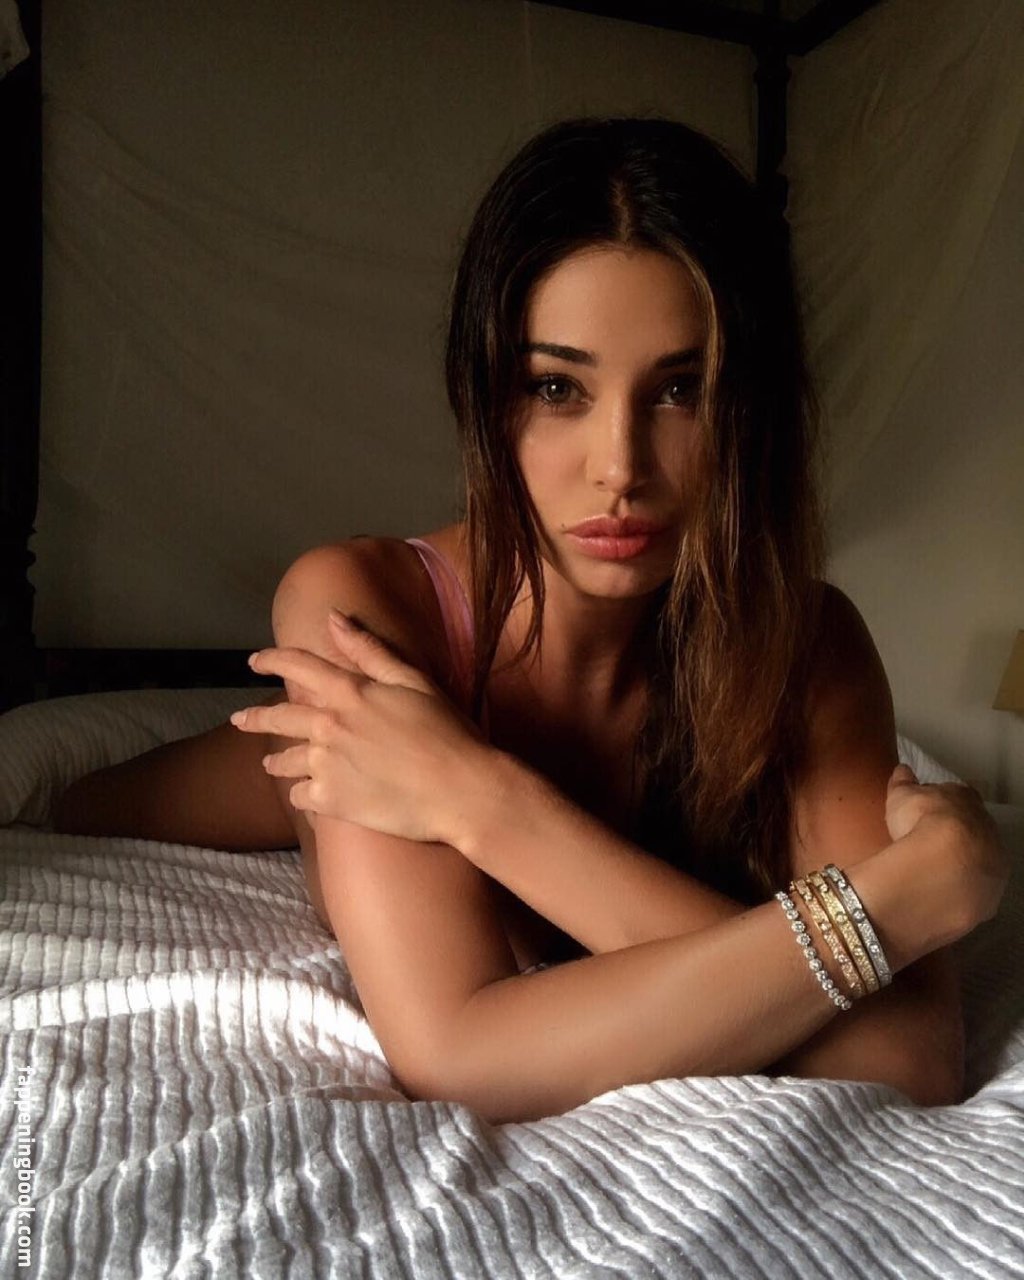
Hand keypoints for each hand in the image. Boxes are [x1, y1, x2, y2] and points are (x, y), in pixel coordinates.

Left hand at [230, 611, 491, 845]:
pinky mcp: (331, 802)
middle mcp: (329, 727)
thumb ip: (370, 650)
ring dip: (276, 762)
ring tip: (270, 766)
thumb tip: (334, 617)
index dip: (272, 660)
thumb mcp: (413, 681)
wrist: (460, 790)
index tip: (254, 662)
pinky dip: (301, 794)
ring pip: (285, 762)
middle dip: (255, 718)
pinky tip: (305, 796)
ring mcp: (326, 766)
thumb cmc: (447, 731)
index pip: (298, 667)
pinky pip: (300, 797)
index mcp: (350, 692)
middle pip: (279, 718)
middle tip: (240, 721)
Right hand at [885, 763, 1007, 934]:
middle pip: (971, 827)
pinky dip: (960, 889)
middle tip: (930, 844)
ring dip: (960, 863)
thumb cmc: (920, 821)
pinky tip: (942, 894)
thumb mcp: (901, 796)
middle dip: (954, 834)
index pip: (957, 795)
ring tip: (934, 873)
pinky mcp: (991, 893)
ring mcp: (993, 861)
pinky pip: (973, 888)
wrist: (943, 865)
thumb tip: (903, 769)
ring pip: (977, 858)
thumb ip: (903, 782)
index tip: (927, 812)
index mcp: (966, 798)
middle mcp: (987, 826)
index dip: (942, 804)